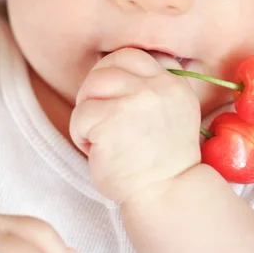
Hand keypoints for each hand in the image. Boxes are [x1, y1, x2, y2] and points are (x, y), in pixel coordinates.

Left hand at [70, 48, 200, 203]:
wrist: (165, 196)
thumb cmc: (160, 160)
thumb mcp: (173, 113)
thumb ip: (153, 89)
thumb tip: (116, 69)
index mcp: (173, 85)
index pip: (134, 56)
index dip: (114, 71)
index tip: (113, 96)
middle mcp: (157, 88)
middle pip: (107, 67)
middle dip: (95, 89)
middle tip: (99, 116)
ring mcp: (134, 103)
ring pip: (91, 87)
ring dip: (87, 112)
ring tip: (98, 136)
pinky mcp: (110, 122)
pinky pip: (80, 116)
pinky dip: (80, 135)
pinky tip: (96, 151)